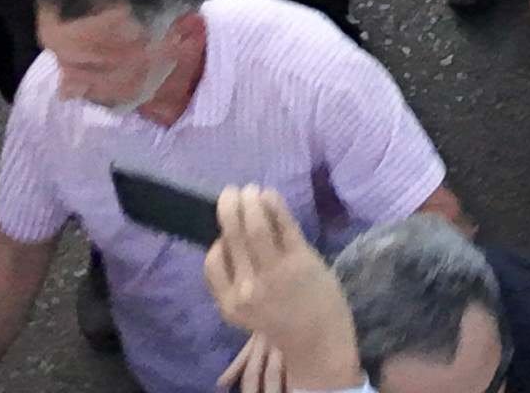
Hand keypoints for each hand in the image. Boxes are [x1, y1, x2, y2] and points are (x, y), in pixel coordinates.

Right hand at [203, 186, 361, 390]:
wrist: (318, 339)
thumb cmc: (281, 320)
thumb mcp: (245, 311)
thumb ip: (233, 281)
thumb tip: (227, 239)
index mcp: (230, 304)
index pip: (212, 263)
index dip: (217, 242)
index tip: (225, 233)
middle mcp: (249, 288)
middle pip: (232, 238)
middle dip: (229, 208)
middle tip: (229, 192)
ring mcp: (275, 272)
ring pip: (255, 228)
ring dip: (250, 202)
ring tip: (250, 189)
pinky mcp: (301, 259)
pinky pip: (284, 225)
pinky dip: (274, 205)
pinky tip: (269, 194)